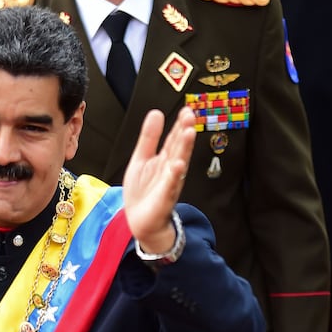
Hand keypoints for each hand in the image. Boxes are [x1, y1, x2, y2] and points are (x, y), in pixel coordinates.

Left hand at [122, 107, 195, 252]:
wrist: (140, 221)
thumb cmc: (143, 192)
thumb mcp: (141, 159)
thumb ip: (149, 138)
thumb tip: (156, 113)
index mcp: (165, 159)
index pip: (174, 138)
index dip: (179, 124)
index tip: (186, 110)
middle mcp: (171, 169)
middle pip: (179, 148)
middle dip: (184, 132)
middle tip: (190, 115)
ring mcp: (169, 183)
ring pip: (178, 163)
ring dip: (184, 149)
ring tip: (188, 133)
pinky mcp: (164, 198)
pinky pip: (170, 185)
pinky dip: (174, 175)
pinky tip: (178, 165)